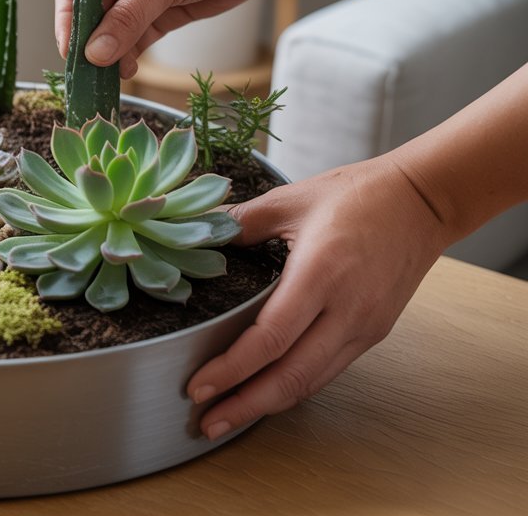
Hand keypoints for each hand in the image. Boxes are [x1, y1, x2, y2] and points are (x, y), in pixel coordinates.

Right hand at [54, 0, 284, 77]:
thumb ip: (127, 19)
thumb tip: (94, 55)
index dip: (67, 18)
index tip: (71, 50)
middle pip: (91, 12)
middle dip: (91, 42)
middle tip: (89, 73)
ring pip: (114, 29)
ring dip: (111, 53)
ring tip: (111, 77)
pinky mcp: (164, 9)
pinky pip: (137, 36)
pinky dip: (131, 53)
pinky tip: (128, 69)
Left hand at [186, 155, 449, 439]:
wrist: (423, 201)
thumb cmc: (357, 195)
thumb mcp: (290, 200)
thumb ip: (239, 223)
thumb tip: (196, 234)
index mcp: (320, 274)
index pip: (270, 338)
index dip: (232, 369)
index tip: (197, 387)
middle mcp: (346, 310)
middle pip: (291, 375)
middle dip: (245, 405)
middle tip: (206, 423)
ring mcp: (363, 326)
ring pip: (311, 381)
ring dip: (267, 405)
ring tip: (227, 418)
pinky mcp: (373, 333)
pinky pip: (328, 370)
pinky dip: (294, 387)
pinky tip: (266, 394)